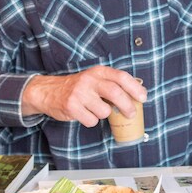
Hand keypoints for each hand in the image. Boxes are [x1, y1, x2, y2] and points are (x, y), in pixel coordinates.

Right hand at [21, 66, 146, 127]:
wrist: (49, 91)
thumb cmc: (79, 87)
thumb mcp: (94, 79)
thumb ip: (112, 84)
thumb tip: (137, 96)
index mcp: (98, 72)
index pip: (121, 76)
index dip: (135, 88)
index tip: (143, 98)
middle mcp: (89, 80)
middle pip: (115, 93)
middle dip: (127, 106)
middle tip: (131, 113)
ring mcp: (79, 93)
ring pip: (104, 111)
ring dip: (104, 115)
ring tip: (96, 110)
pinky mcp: (72, 107)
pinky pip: (91, 120)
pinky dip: (92, 121)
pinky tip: (85, 114)